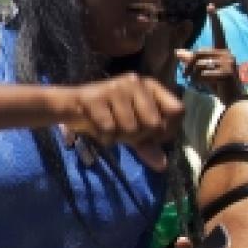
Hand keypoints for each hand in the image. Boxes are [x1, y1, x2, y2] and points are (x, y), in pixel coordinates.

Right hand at [59, 74, 182, 170]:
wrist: (70, 106)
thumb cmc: (107, 115)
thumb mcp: (132, 129)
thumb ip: (148, 144)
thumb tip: (162, 165)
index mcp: (150, 86)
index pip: (177, 110)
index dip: (168, 130)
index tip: (153, 136)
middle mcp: (135, 82)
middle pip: (154, 123)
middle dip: (139, 136)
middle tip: (124, 132)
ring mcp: (115, 88)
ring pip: (131, 128)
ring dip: (119, 137)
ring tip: (110, 128)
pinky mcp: (95, 97)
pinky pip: (110, 129)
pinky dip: (105, 137)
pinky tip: (98, 129)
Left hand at [176, 48, 241, 104]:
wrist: (234, 100)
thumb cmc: (218, 85)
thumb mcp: (205, 71)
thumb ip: (192, 61)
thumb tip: (176, 52)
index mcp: (223, 52)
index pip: (200, 51)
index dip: (190, 58)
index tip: (183, 66)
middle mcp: (227, 55)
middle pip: (199, 56)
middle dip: (189, 66)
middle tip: (184, 75)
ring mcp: (228, 64)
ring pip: (200, 65)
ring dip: (193, 75)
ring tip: (192, 81)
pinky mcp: (227, 73)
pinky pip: (204, 74)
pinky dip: (198, 80)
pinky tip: (198, 85)